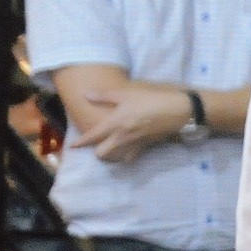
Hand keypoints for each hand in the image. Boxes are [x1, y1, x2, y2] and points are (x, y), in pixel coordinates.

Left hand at [70, 84, 191, 162]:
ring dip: (111, 156)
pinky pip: (133, 156)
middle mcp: (122, 136)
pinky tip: (127, 151)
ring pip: (116, 157)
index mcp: (115, 123)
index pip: (92, 136)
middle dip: (96, 152)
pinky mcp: (146, 145)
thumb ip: (104, 96)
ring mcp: (135, 143)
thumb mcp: (127, 93)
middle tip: (96, 146)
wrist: (178, 111)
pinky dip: (128, 156)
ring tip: (109, 150)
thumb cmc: (151, 99)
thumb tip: (85, 95)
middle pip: (102, 153)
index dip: (80, 142)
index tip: (72, 146)